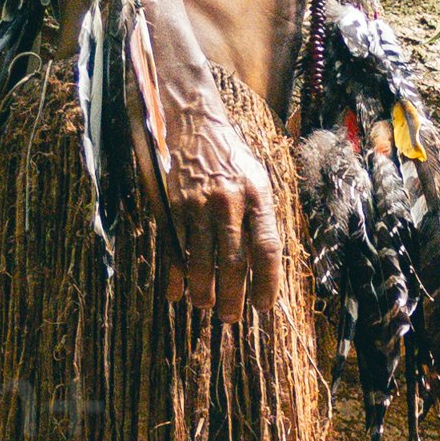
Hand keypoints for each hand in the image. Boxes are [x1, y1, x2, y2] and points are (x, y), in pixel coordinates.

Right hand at [167, 98, 287, 290]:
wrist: (192, 122)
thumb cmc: (230, 157)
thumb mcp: (256, 179)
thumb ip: (261, 218)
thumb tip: (264, 265)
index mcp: (257, 195)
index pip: (267, 248)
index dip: (267, 283)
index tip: (263, 307)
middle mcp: (229, 201)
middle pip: (233, 262)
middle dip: (232, 297)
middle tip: (230, 318)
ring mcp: (197, 204)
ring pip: (201, 260)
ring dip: (203, 291)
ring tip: (205, 305)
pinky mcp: (172, 205)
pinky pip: (174, 248)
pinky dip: (174, 274)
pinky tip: (175, 292)